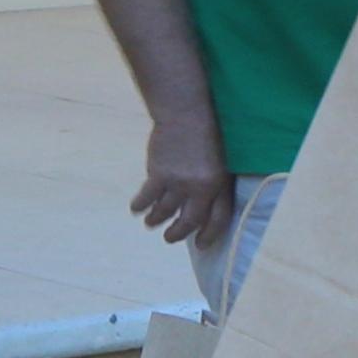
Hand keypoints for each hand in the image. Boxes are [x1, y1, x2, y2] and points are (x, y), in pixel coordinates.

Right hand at [128, 115, 237, 253]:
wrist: (186, 113)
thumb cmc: (206, 135)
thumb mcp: (221, 161)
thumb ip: (214, 185)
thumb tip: (202, 208)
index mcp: (221, 184)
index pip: (218, 219)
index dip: (209, 235)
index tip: (200, 244)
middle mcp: (201, 188)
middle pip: (189, 222)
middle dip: (177, 234)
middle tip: (169, 238)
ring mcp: (179, 183)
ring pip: (164, 212)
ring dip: (155, 220)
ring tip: (150, 222)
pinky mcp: (159, 175)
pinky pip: (146, 199)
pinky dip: (139, 206)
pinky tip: (136, 208)